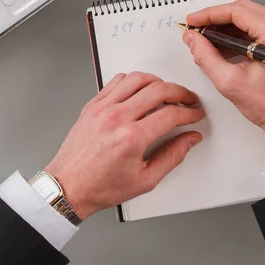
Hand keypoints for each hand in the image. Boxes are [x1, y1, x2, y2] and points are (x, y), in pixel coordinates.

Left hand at [45, 72, 204, 219]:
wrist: (68, 187)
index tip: (195, 114)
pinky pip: (117, 81)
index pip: (171, 114)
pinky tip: (141, 90)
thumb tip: (190, 139)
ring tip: (167, 92)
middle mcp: (116, 118)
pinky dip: (134, 81)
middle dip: (181, 93)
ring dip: (158, 82)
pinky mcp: (92, 105)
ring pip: (138, 78)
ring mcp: (102, 108)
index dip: (190, 112)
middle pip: (159, 89)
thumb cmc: (101, 186)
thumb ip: (173, 156)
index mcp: (131, 138)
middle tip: (188, 100)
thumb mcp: (146, 180)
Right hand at [182, 0, 264, 164]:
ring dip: (225, 26)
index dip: (209, 14)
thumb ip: (206, 56)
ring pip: (249, 18)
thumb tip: (193, 40)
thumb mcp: (229, 82)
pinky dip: (237, 34)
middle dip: (216, 18)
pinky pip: (256, 29)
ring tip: (206, 38)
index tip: (194, 20)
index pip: (237, 11)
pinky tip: (222, 45)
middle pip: (243, 10)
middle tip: (197, 28)